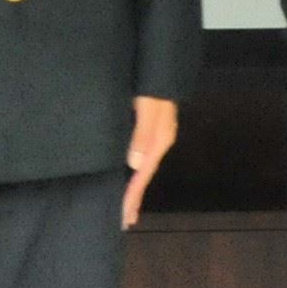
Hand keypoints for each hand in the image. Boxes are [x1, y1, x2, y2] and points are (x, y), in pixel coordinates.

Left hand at [122, 95, 178, 227]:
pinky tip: (127, 175)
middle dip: (134, 197)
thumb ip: (143, 133)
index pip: (144, 174)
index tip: (124, 216)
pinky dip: (133, 172)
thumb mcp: (149, 107)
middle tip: (125, 221)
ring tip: (126, 206)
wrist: (162, 66)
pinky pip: (139, 157)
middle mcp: (158, 142)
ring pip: (142, 168)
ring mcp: (153, 137)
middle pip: (144, 176)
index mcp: (160, 140)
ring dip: (133, 187)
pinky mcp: (146, 129)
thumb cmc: (154, 85)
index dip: (133, 195)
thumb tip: (135, 164)